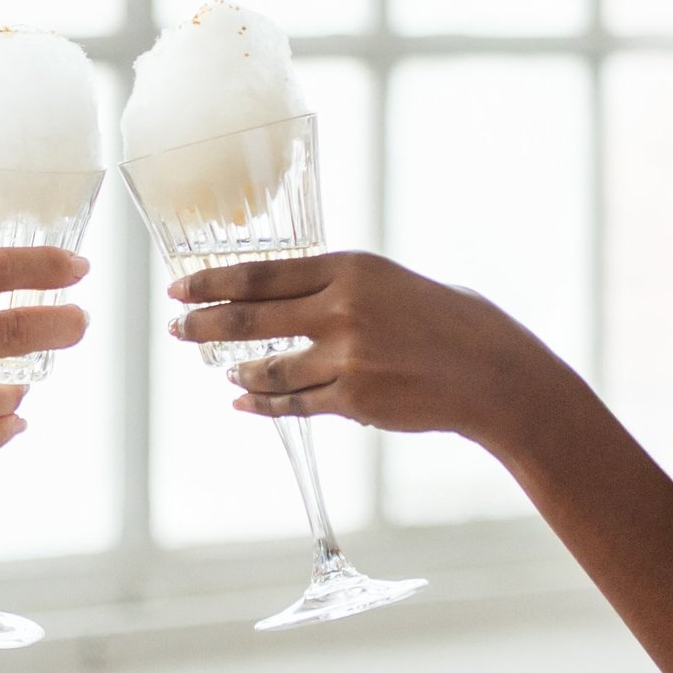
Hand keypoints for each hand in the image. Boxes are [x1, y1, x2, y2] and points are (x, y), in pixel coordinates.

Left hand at [169, 249, 584, 450]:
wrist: (495, 374)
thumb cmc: (451, 321)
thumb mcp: (392, 282)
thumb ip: (341, 286)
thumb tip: (288, 295)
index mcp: (350, 267)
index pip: (260, 273)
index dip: (211, 282)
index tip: (180, 287)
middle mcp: (341, 308)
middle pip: (248, 318)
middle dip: (203, 324)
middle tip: (176, 327)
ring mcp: (345, 357)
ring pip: (266, 368)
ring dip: (237, 371)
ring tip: (224, 371)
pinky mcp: (354, 399)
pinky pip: (292, 404)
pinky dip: (262, 405)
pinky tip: (243, 403)